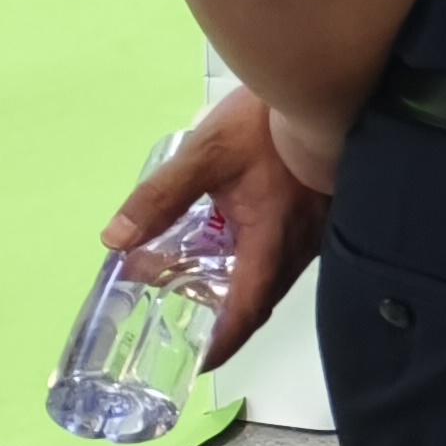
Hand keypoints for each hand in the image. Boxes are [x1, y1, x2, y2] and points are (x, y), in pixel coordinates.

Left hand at [107, 88, 334, 369]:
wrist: (329, 84)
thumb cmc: (270, 123)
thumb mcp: (204, 155)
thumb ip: (160, 198)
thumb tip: (116, 239)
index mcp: (272, 242)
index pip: (247, 312)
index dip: (223, 343)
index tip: (200, 361)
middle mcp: (303, 244)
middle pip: (264, 297)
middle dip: (228, 314)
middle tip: (192, 316)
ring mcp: (322, 226)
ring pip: (280, 272)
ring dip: (245, 283)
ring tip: (209, 276)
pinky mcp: (328, 207)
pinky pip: (294, 249)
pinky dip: (264, 257)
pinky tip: (244, 236)